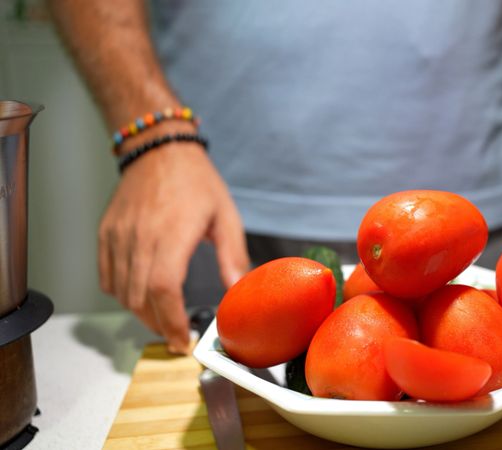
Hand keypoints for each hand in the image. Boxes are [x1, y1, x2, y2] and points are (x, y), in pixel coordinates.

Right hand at [98, 140, 249, 353]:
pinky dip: (122, 294)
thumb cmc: (196, 181)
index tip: (184, 340)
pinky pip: (107, 276)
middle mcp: (140, 237)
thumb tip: (240, 291)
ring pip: (122, 292)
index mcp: (172, 233)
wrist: (159, 150)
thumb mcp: (226, 216)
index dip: (172, 321)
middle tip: (178, 336)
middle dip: (159, 325)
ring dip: (141, 313)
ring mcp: (118, 236)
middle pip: (140, 298)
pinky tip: (142, 295)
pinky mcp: (106, 234)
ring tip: (163, 319)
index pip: (163, 289)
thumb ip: (233, 257)